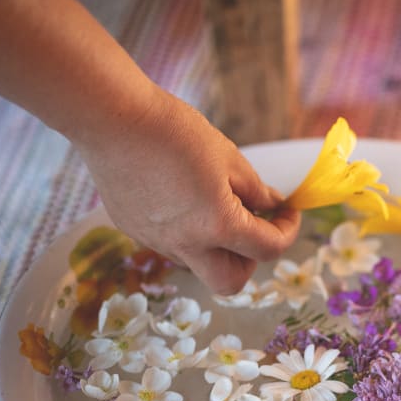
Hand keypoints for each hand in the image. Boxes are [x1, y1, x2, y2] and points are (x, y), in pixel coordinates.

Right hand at [73, 87, 298, 294]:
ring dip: (216, 246)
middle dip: (249, 260)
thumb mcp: (230, 158)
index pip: (268, 249)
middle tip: (251, 225)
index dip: (287, 232)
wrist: (112, 118)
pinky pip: (170, 244)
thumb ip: (257, 190)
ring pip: (198, 264)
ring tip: (214, 203)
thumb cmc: (174, 131)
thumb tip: (273, 206)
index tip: (288, 213)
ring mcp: (156, 242)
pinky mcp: (133, 231)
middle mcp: (186, 245)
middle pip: (230, 282)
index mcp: (217, 226)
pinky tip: (181, 195)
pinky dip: (187, 230)